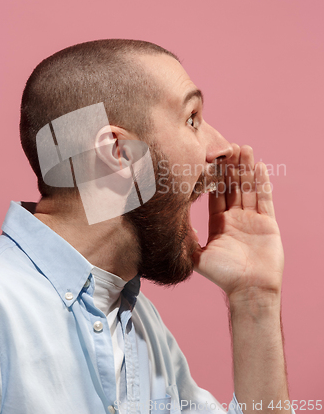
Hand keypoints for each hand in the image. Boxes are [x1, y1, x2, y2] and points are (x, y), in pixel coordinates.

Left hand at [193, 144, 283, 302]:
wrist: (249, 289)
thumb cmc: (224, 276)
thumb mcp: (198, 257)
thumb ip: (186, 241)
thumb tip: (169, 228)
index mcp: (218, 222)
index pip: (215, 193)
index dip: (214, 176)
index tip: (211, 159)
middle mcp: (234, 218)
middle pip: (233, 186)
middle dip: (231, 167)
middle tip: (229, 147)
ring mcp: (251, 218)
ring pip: (249, 188)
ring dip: (246, 169)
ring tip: (245, 149)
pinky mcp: (267, 222)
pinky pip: (265, 198)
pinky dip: (262, 183)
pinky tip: (259, 167)